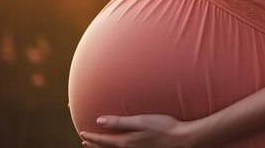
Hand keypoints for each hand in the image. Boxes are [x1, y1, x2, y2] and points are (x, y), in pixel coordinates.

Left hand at [79, 114, 203, 147]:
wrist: (182, 139)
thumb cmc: (164, 127)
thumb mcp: (141, 121)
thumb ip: (120, 122)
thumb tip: (99, 120)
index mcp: (126, 142)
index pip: (103, 141)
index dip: (92, 137)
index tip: (82, 133)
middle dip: (94, 145)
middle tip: (84, 141)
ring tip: (97, 146)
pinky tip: (121, 145)